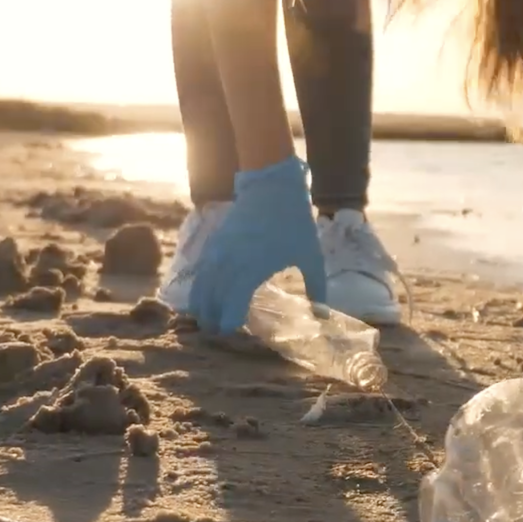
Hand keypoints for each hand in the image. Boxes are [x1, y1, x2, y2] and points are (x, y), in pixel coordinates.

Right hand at [188, 155, 327, 333]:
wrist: (271, 187)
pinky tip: (205, 297)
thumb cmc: (294, 222)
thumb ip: (317, 287)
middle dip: (212, 319)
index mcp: (252, 270)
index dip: (230, 322)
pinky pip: (201, 272)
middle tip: (219, 334)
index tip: (233, 333)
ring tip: (209, 321)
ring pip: (201, 287)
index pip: (232, 305)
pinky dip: (200, 287)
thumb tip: (322, 315)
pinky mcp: (214, 244)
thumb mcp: (311, 256)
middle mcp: (229, 264)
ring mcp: (218, 253)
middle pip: (210, 300)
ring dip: (202, 306)